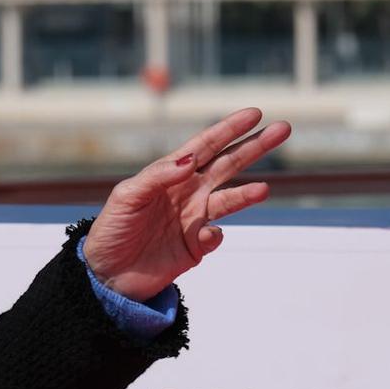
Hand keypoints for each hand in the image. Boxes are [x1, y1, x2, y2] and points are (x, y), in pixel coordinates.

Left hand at [82, 107, 291, 299]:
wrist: (106, 275)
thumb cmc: (111, 229)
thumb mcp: (127, 197)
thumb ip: (158, 176)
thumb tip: (191, 159)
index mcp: (170, 174)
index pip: (205, 145)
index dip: (229, 129)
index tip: (254, 114)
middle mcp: (188, 192)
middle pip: (228, 164)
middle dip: (255, 147)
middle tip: (283, 129)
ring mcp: (194, 219)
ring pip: (230, 200)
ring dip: (247, 194)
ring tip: (263, 189)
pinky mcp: (196, 247)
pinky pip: (214, 238)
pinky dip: (214, 236)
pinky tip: (205, 235)